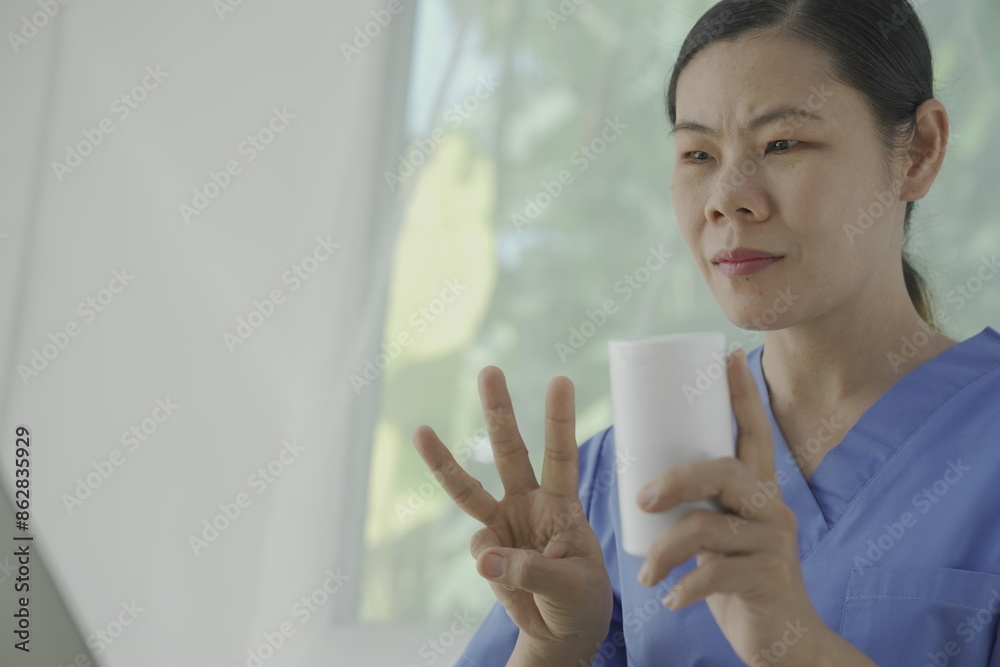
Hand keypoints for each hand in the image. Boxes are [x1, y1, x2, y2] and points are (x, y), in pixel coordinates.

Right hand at [411, 366, 611, 652]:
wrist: (562, 629)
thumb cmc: (580, 599)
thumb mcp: (571, 586)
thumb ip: (529, 570)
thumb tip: (482, 558)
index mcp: (563, 504)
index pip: (562, 455)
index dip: (559, 420)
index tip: (561, 380)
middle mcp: (530, 503)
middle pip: (511, 451)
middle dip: (499, 412)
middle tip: (490, 370)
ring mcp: (505, 523)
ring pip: (470, 490)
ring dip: (444, 461)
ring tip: (420, 431)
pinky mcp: (487, 550)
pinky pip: (480, 552)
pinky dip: (492, 569)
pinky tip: (515, 588)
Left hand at [633, 349, 836, 665]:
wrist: (784, 643)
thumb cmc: (738, 582)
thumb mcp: (721, 538)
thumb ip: (697, 510)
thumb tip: (638, 487)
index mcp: (758, 492)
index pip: (755, 433)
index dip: (743, 395)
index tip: (730, 354)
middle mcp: (772, 509)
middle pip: (724, 470)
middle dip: (676, 479)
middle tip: (639, 499)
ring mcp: (774, 544)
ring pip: (709, 527)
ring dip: (666, 551)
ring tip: (645, 573)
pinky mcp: (769, 580)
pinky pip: (717, 575)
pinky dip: (685, 588)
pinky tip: (669, 599)